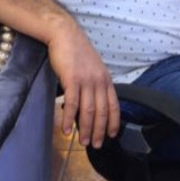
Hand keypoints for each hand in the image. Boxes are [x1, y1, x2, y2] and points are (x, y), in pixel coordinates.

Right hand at [48, 23, 119, 148]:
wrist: (65, 35)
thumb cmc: (76, 53)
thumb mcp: (93, 69)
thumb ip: (95, 85)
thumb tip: (92, 104)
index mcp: (106, 80)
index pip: (114, 105)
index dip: (114, 122)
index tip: (111, 135)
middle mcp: (99, 81)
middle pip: (102, 112)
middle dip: (99, 131)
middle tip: (95, 145)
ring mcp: (86, 80)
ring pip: (88, 111)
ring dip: (85, 129)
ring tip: (83, 142)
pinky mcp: (72, 79)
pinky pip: (72, 104)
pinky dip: (69, 119)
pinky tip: (66, 130)